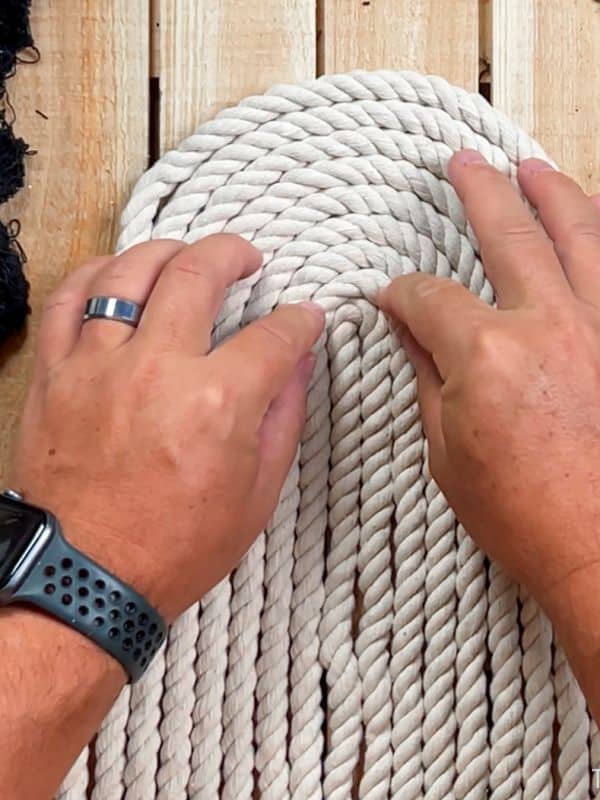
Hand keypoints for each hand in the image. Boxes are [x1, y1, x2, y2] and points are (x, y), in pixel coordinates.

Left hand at [10, 234, 322, 620]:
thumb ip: (284, 414)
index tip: (307, 319)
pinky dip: (96, 273)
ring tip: (187, 257)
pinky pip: (67, 299)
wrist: (87, 580)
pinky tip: (119, 273)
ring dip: (168, 252)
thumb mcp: (259, 491)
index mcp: (218, 402)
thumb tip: (300, 361)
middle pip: (199, 274)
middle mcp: (157, 368)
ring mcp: (98, 365)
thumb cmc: (178, 545)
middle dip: (234, 254)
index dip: (300, 321)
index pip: (274, 336)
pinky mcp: (56, 374)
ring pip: (130, 271)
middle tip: (248, 258)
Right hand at [379, 151, 599, 611]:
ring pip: (580, 232)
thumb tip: (410, 332)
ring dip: (552, 189)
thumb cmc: (531, 522)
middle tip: (462, 162)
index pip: (429, 298)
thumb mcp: (449, 456)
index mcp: (487, 356)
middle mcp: (550, 324)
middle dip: (478, 189)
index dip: (401, 294)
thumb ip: (429, 379)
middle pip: (508, 231)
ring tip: (532, 163)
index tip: (392, 298)